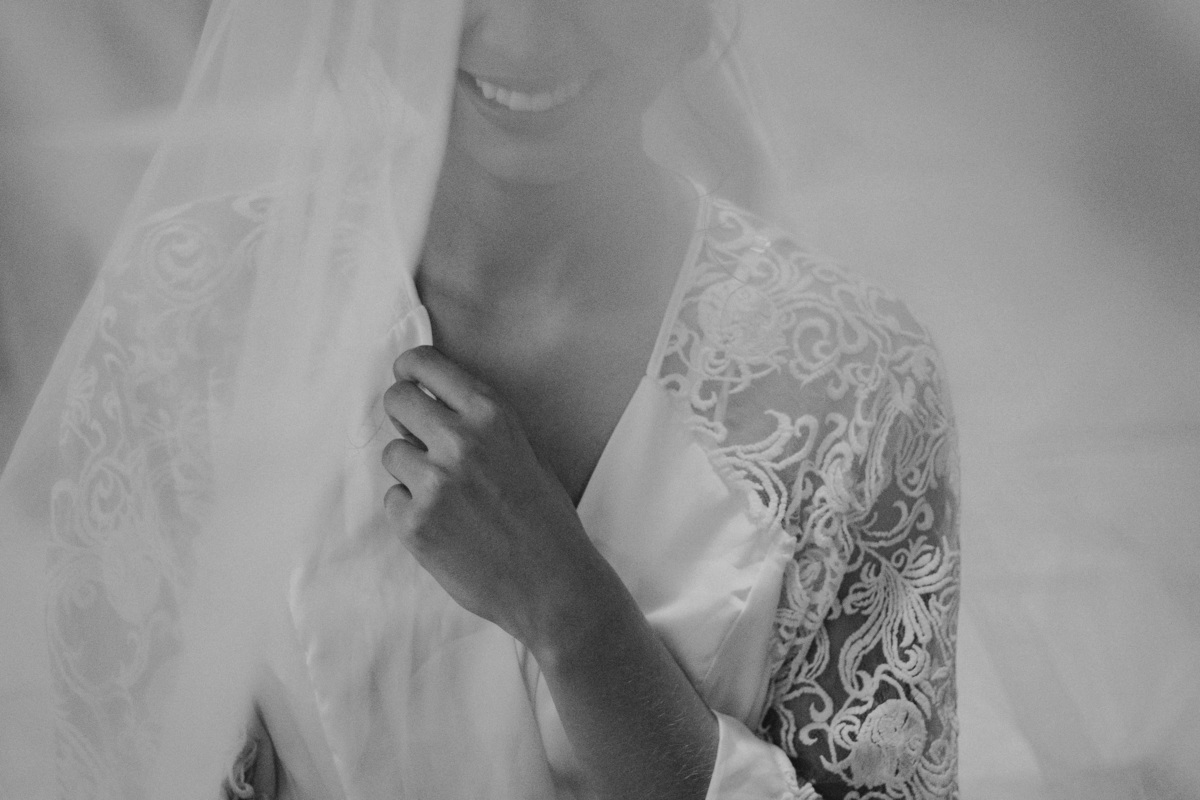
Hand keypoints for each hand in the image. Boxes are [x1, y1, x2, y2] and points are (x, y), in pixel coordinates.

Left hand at [381, 345, 605, 646]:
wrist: (554, 585)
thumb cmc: (545, 518)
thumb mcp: (524, 450)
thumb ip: (479, 425)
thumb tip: (429, 407)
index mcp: (490, 414)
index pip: (424, 363)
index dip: (409, 369)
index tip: (408, 378)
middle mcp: (458, 440)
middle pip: (396, 399)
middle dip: (404, 415)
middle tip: (421, 437)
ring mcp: (433, 482)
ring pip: (392, 453)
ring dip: (411, 470)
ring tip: (448, 496)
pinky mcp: (414, 523)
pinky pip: (393, 499)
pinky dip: (411, 512)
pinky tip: (446, 527)